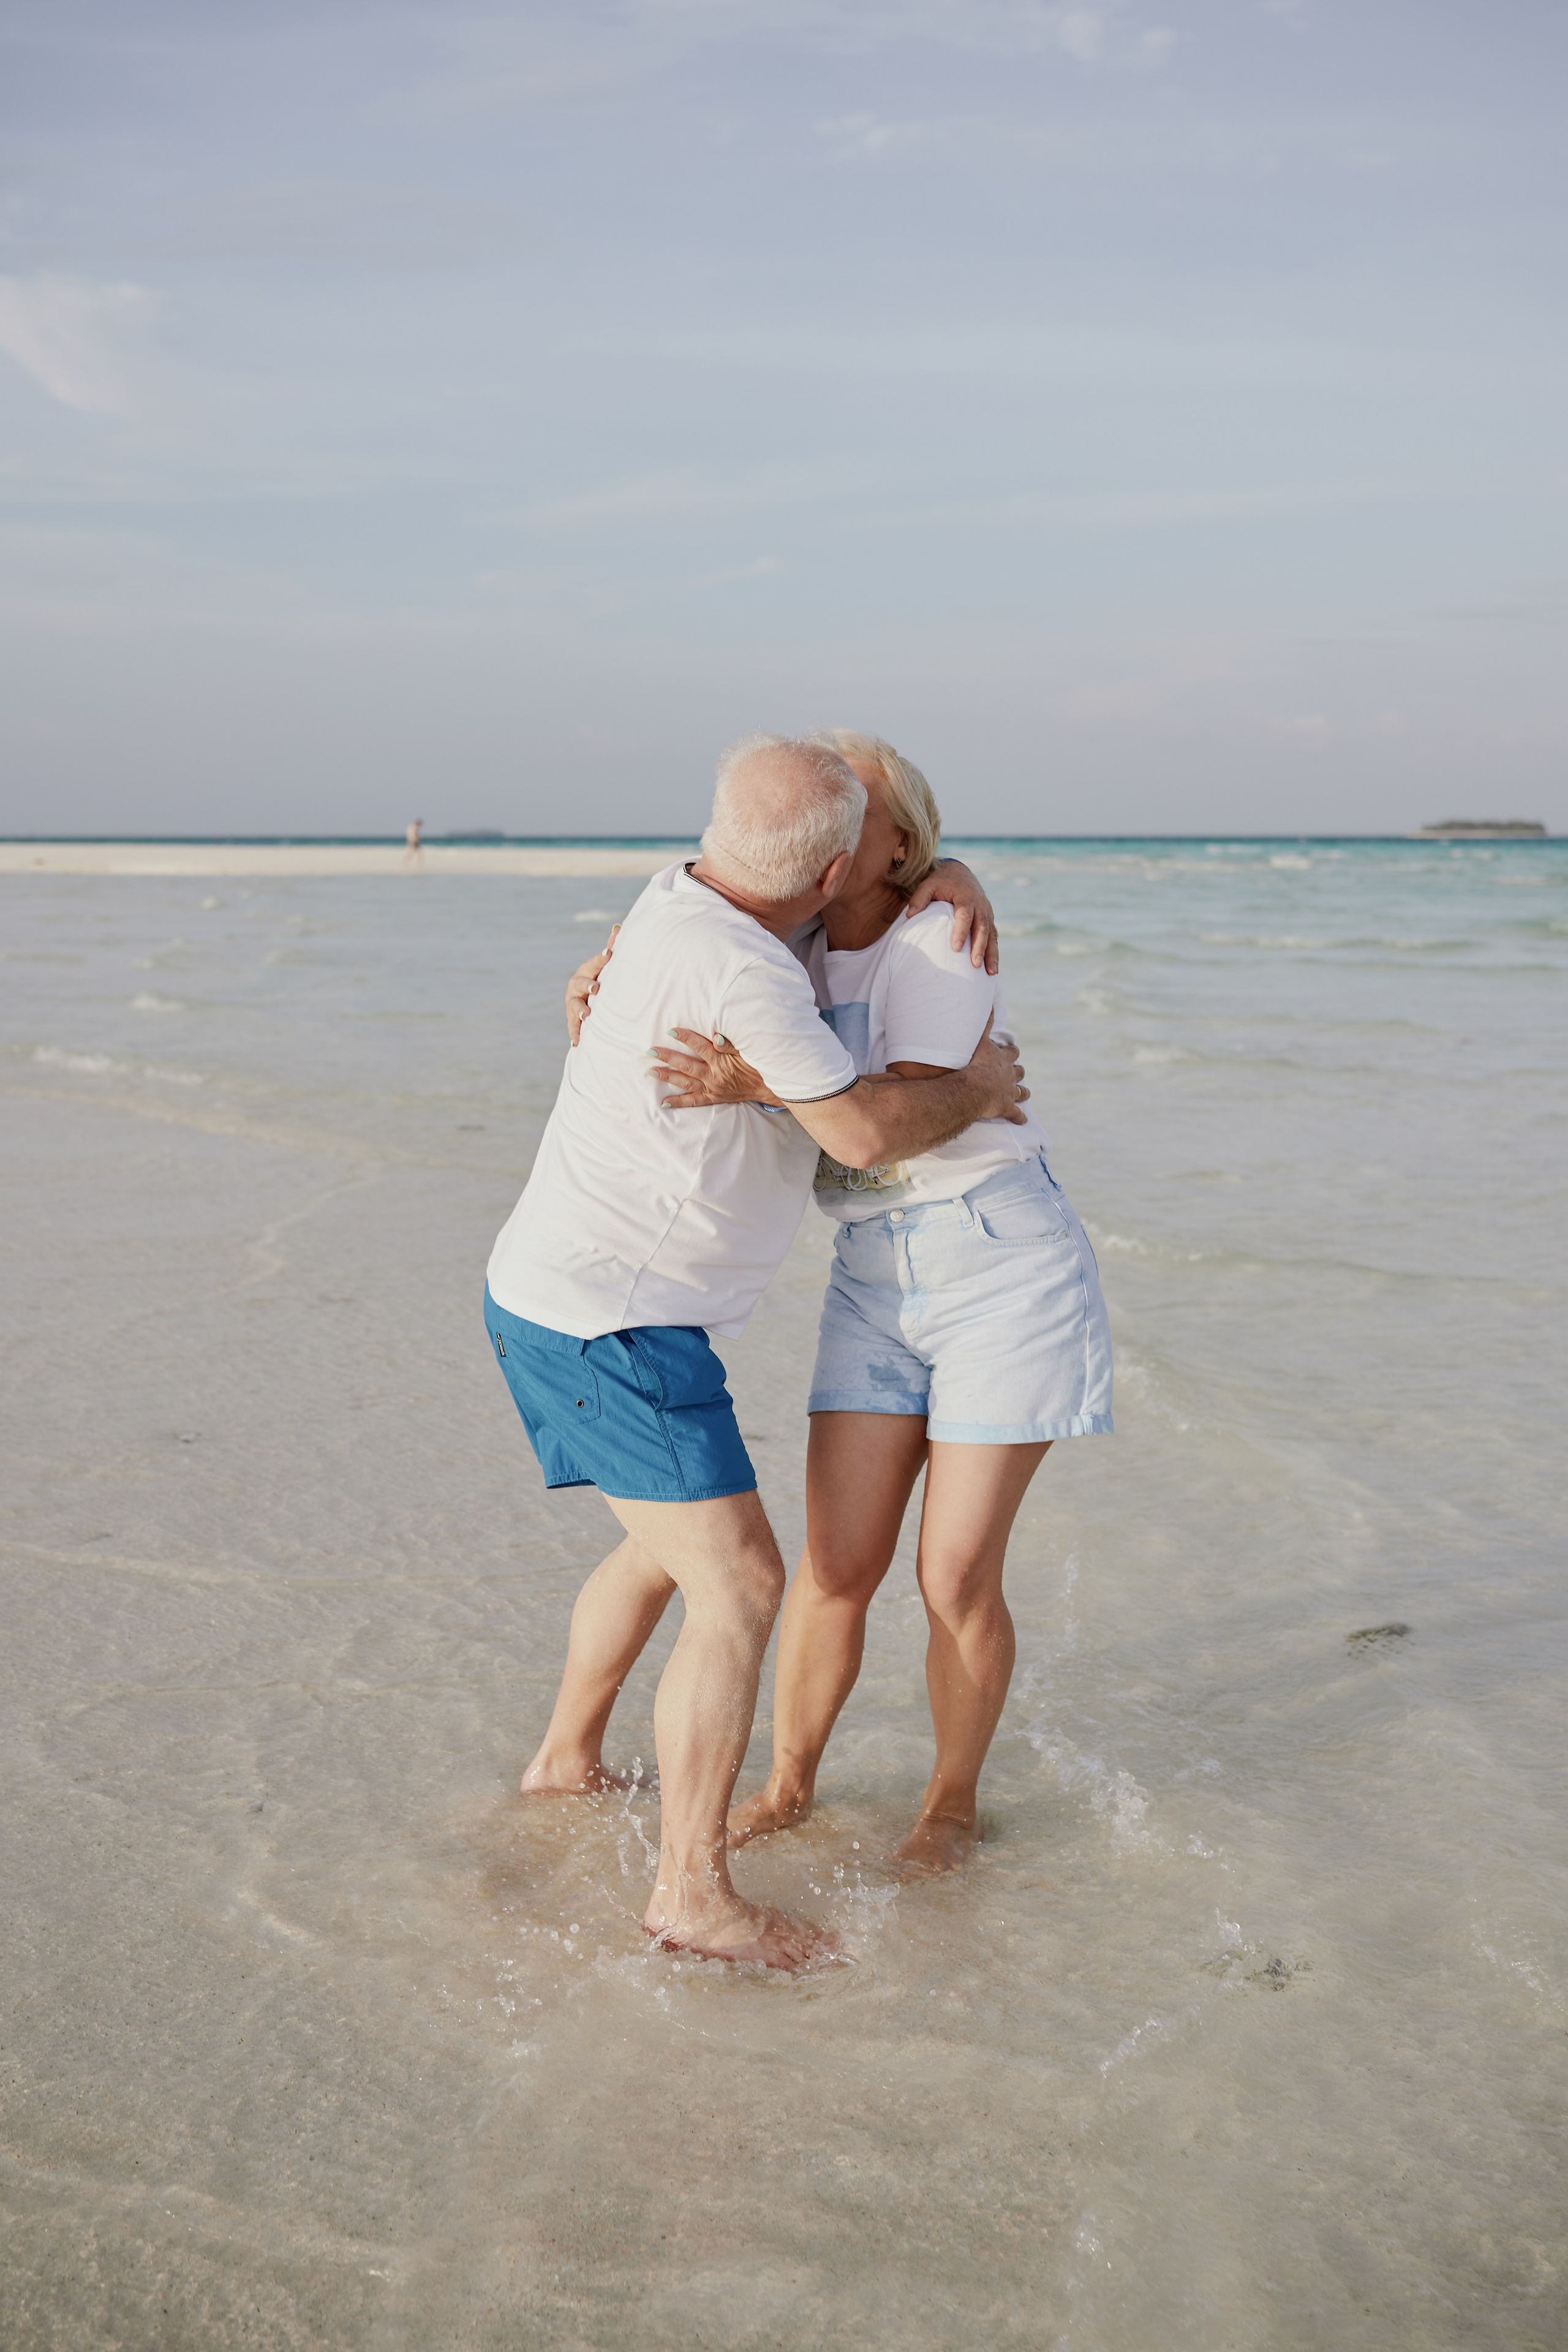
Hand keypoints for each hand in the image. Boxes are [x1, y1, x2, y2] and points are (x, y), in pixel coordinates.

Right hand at [566, 924, 617, 1045]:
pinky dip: (575, 1034)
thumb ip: (611, 947)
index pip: (593, 963)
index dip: (600, 958)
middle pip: (579, 983)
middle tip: (596, 987)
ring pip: (574, 1005)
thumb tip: (618, 926)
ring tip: (587, 1015)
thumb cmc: (600, 978)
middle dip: (587, 984)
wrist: (586, 997)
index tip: (609, 953)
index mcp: (586, 971)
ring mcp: (572, 1002)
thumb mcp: (604, 965)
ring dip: (579, 1010)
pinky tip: (577, 1042)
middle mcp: (576, 985)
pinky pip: (572, 1027)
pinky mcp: (571, 1019)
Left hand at [648, 1028, 777, 1109]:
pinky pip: (693, 1102)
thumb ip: (730, 1044)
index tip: (670, 1031)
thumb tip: (715, 1036)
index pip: (700, 1046)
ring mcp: (712, 1089)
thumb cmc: (758, 1065)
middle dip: (667, 1057)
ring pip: (685, 1082)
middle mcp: (713, 1076)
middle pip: (686, 1065)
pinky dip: (679, 1102)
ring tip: (651, 1072)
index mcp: (721, 1061)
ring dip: (667, 1077)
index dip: (685, 1038)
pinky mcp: (713, 1098)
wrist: (768, 1087)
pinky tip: (664, 1102)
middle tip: (651, 1051)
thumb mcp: (747, 1051)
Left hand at [903, 858, 998, 974]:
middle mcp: (980, 904)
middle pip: (982, 927)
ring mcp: (987, 913)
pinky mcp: (989, 920)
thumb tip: (909, 915)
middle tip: (974, 964)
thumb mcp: (928, 884)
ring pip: (991, 935)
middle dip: (979, 947)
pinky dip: (994, 953)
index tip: (956, 948)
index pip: (965, 915)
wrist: (959, 872)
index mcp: (966, 896)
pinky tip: (992, 970)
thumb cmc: (941, 881)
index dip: (961, 931)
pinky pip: (994, 937)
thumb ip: (919, 898)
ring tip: (991, 973)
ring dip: (991, 954)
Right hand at [968, 1015, 1028, 1124]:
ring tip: (1025, 1094)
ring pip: (1022, 1093)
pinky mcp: (1006, 1108)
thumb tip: (990, 1004)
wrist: (974, 1089)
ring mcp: (1009, 1093)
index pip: (1013, 1053)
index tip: (1012, 1051)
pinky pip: (1015, 1114)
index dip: (1013, 1052)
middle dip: (1019, 1072)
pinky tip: (1023, 1121)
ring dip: (1023, 1093)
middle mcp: (1010, 1076)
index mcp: (1004, 1060)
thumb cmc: (975, 1064)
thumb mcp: (980, 1040)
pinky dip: (1019, 1117)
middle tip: (1018, 1073)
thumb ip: (985, 1023)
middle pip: (1020, 1072)